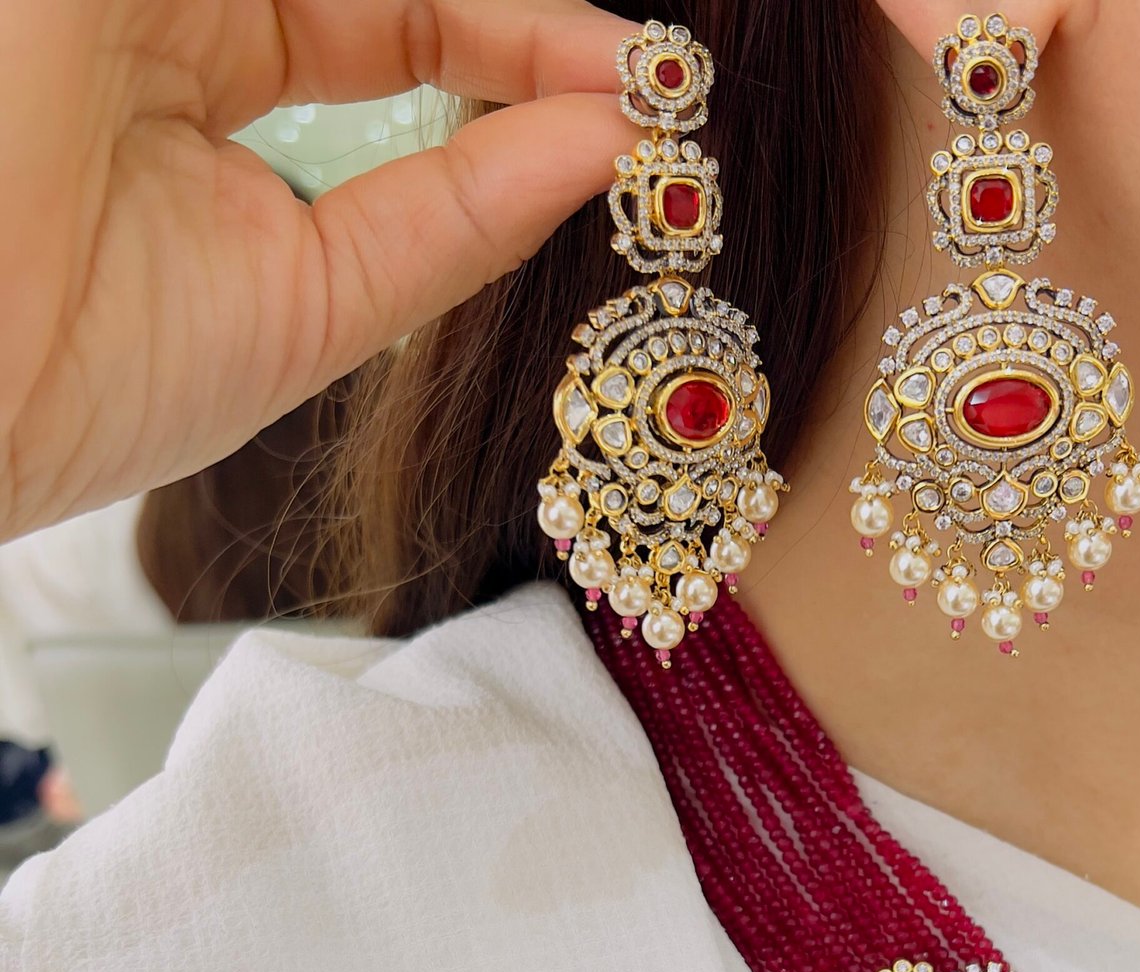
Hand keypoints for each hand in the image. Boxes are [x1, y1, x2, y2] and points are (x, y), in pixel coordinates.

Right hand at [0, 0, 631, 540]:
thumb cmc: (89, 376)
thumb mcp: (314, 300)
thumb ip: (455, 211)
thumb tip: (607, 152)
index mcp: (187, 88)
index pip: (386, 27)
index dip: (518, 51)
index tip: (648, 103)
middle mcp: (155, 9)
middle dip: (521, 16)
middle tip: (660, 67)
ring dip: (484, 5)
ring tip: (617, 53)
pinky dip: (435, 2)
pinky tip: (530, 24)